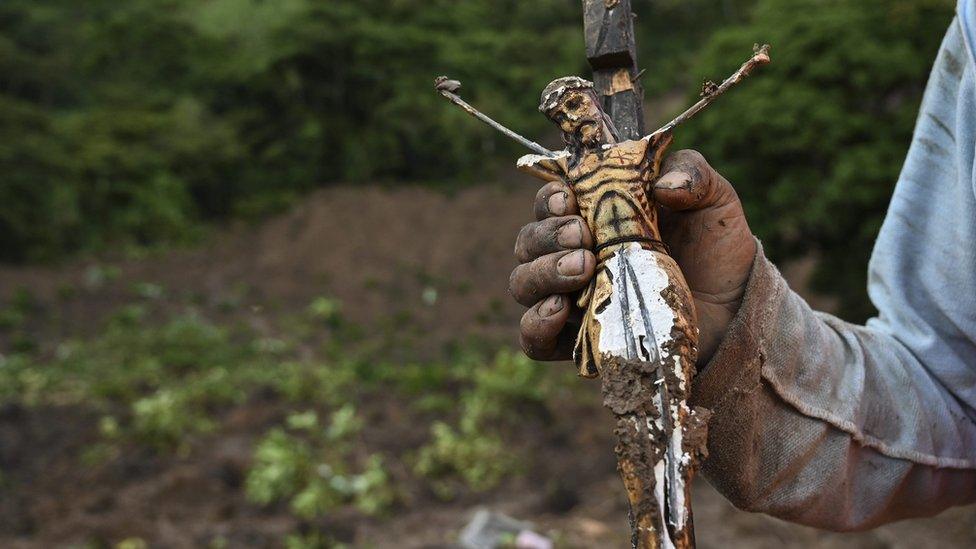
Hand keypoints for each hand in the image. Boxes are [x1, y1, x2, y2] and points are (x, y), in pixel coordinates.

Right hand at [511, 150, 755, 364]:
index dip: (549, 198)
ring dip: (541, 273)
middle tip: (583, 236)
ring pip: (523, 283)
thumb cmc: (714, 250)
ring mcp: (571, 300)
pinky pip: (534, 340)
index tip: (569, 199)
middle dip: (547, 235)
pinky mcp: (579, 342)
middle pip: (528, 241)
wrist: (735, 311)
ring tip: (583, 269)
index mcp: (593, 216)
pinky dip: (535, 324)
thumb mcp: (713, 201)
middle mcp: (572, 255)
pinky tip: (559, 312)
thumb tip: (662, 184)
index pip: (550, 202)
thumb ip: (693, 174)